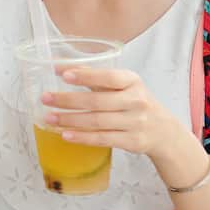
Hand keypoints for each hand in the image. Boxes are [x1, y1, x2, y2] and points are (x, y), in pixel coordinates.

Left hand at [40, 67, 187, 159]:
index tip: (62, 74)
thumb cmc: (135, 102)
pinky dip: (82, 137)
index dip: (85, 76)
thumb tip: (62, 67)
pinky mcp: (132, 141)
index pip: (107, 77)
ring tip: (49, 117)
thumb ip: (95, 77)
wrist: (163, 131)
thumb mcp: (123, 85)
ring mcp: (135, 122)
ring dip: (70, 120)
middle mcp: (135, 101)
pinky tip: (66, 134)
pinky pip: (102, 139)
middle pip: (97, 101)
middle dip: (68, 100)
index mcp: (132, 81)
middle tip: (46, 98)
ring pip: (97, 121)